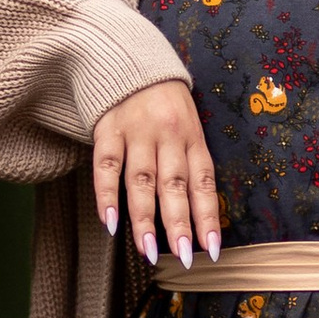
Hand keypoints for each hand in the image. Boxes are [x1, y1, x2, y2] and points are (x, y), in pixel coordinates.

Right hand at [92, 81, 219, 266]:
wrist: (131, 59)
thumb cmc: (165, 106)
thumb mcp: (188, 128)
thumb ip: (189, 166)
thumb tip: (197, 219)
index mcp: (193, 138)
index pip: (203, 183)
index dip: (207, 217)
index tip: (211, 250)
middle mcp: (168, 135)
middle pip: (174, 185)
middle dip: (179, 224)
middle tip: (183, 258)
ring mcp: (137, 132)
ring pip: (142, 180)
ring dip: (145, 218)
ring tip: (147, 250)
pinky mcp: (108, 128)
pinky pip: (107, 165)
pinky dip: (107, 194)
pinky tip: (110, 222)